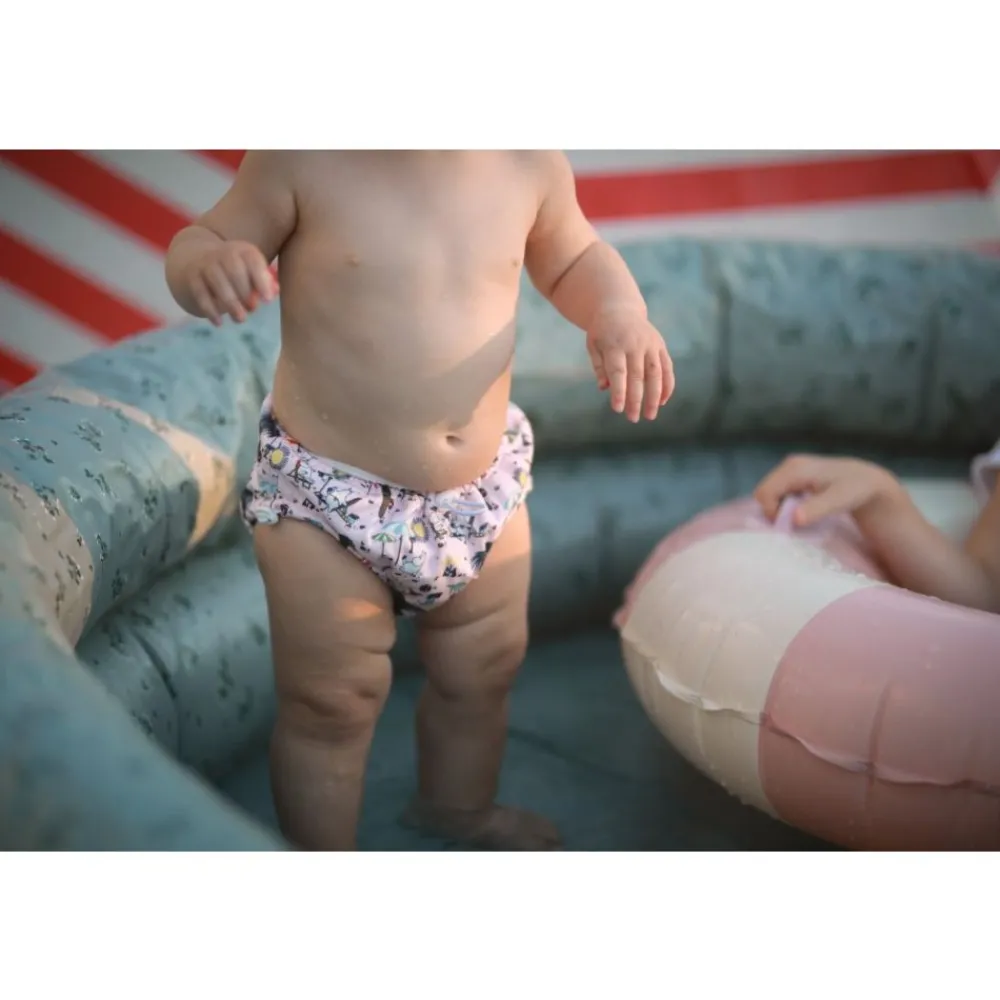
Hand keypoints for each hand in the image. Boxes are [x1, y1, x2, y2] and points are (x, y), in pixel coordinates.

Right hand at [184, 240, 276, 325]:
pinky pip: (201, 293)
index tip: (268, 301)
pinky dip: (210, 309)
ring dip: (230, 303)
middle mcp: (223, 253)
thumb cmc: (236, 272)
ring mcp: (205, 264)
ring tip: (240, 319)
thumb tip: (274, 291)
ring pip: (218, 282)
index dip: (261, 280)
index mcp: (243, 251)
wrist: (198, 260)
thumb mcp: (252, 272)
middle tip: (252, 310)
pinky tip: (219, 323)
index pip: (253, 261)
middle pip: (234, 271)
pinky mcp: (192, 277)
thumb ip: (265, 282)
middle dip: (245, 293)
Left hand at [586, 313, 674, 421]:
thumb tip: (604, 388)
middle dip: (636, 399)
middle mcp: (635, 344)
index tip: (618, 409)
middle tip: (633, 418)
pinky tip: (663, 401)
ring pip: (656, 373)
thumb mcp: (593, 345)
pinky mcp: (660, 345)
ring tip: (651, 415)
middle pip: (637, 376)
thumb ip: (599, 367)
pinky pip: (667, 367)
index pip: (618, 372)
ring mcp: (650, 344)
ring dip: (655, 396)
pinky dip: (667, 385)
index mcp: (615, 345)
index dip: (619, 392)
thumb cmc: (602, 332)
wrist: (619, 308)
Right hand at [754, 454, 906, 527]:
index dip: (772, 513)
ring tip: (804, 514)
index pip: (764, 494)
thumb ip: (816, 509)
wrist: (868, 479)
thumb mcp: (839, 501)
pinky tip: (804, 506)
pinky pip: (778, 492)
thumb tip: (794, 519)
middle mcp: (789, 464)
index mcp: (794, 468)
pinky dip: (786, 503)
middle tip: (798, 522)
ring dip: (780, 508)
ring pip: (770, 493)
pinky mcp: (794, 473)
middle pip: (764, 493)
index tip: (793, 525)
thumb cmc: (855, 490)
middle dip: (775, 511)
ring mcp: (791, 467)